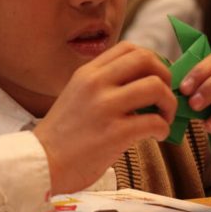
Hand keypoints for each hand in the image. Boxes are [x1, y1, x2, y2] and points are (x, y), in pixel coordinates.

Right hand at [34, 42, 176, 193]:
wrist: (41, 163)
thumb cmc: (62, 136)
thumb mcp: (78, 96)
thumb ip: (104, 85)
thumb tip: (144, 85)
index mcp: (88, 73)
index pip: (129, 48)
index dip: (151, 60)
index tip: (155, 78)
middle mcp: (96, 83)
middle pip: (147, 59)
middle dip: (166, 76)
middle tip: (164, 96)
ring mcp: (105, 107)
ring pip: (156, 87)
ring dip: (169, 103)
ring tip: (164, 117)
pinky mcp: (115, 133)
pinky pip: (154, 121)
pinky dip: (163, 128)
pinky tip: (156, 136)